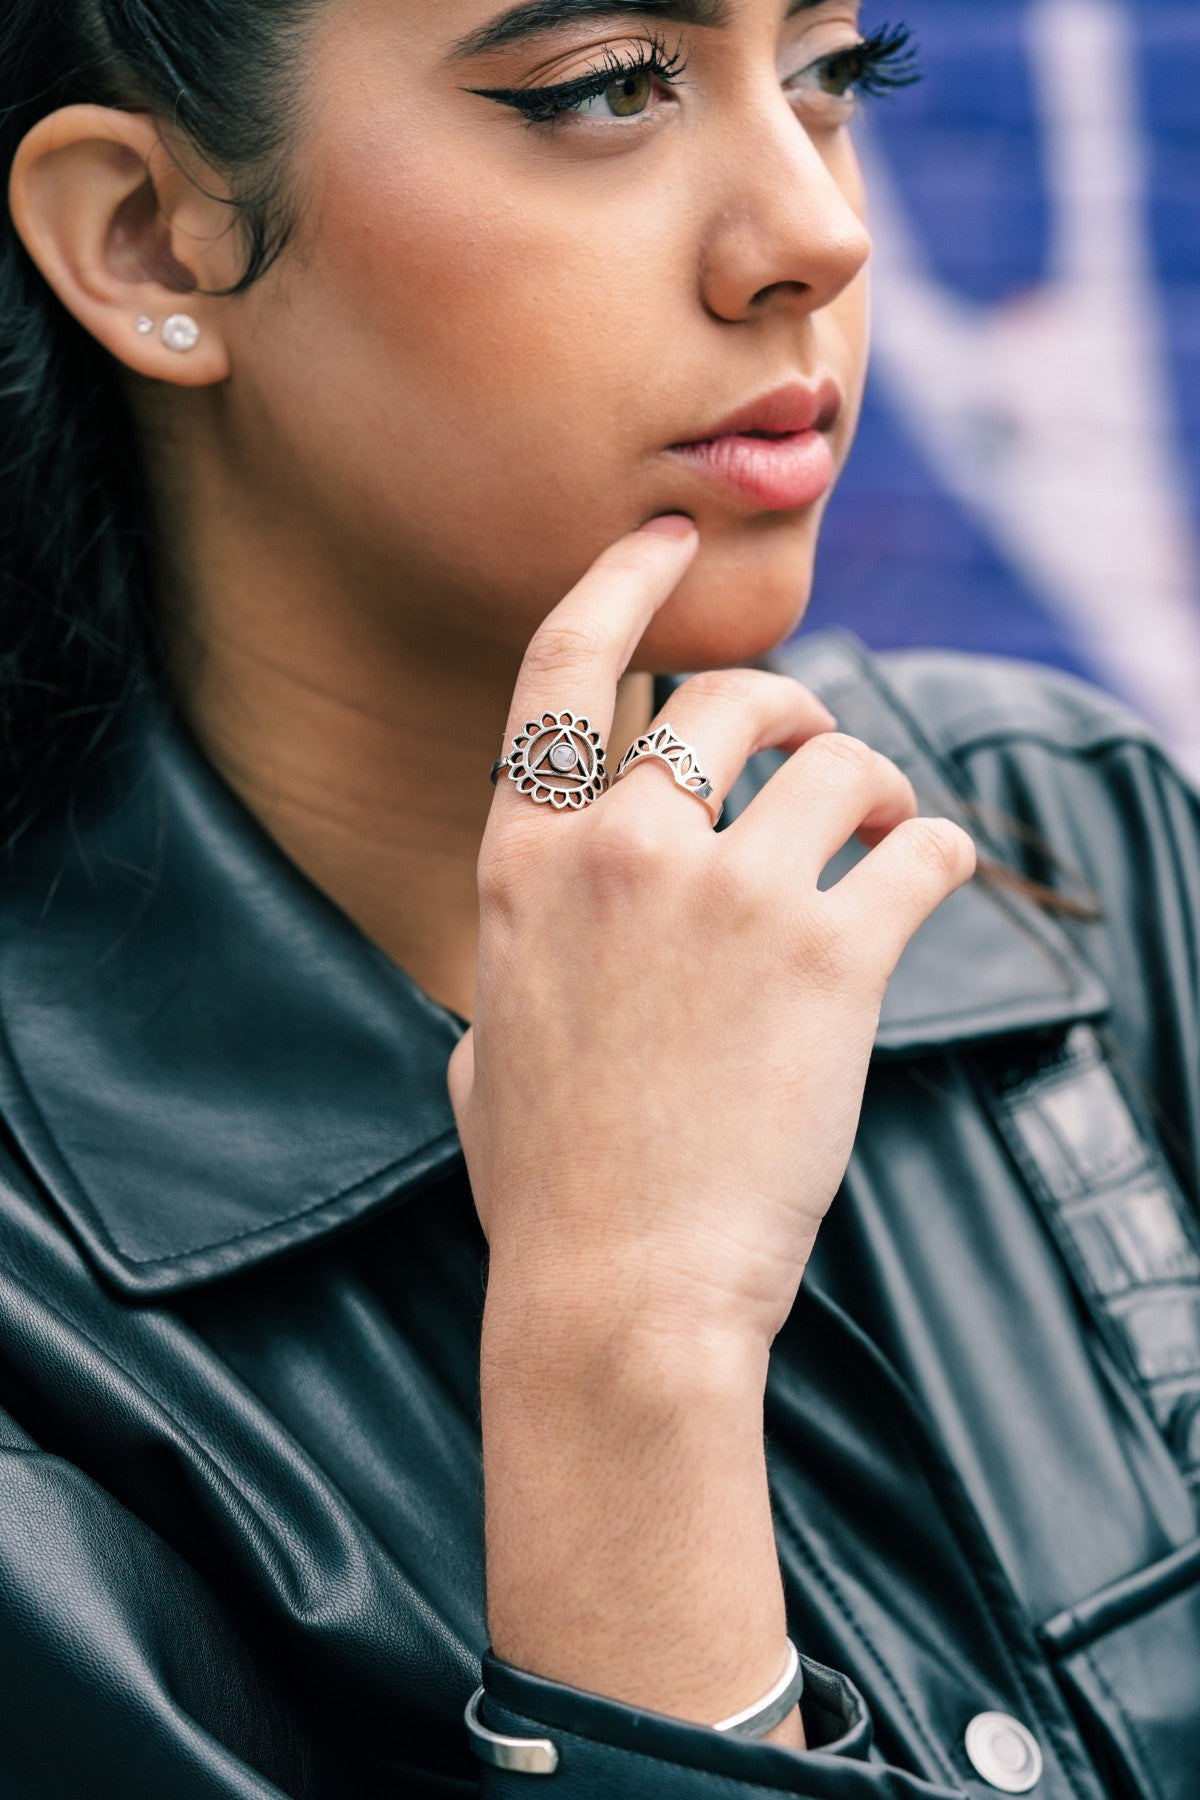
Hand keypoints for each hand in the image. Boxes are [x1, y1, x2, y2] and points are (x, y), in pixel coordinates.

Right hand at [447, 515, 975, 1356]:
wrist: (620, 1291)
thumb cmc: (548, 1191)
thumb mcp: (480, 1057)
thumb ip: (506, 980)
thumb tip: (507, 981)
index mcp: (524, 863)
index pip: (563, 669)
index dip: (620, 581)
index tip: (667, 536)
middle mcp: (618, 851)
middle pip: (733, 697)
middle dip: (792, 708)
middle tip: (824, 755)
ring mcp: (723, 896)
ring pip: (839, 762)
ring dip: (880, 781)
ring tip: (893, 828)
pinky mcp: (827, 955)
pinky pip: (918, 851)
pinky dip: (945, 850)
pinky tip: (944, 870)